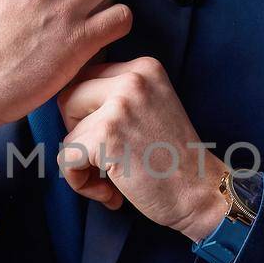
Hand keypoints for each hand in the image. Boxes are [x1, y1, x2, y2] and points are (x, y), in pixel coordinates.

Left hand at [56, 55, 231, 237]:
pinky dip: (80, 183)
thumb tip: (62, 100)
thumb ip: (115, 96)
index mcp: (143, 67)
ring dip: (83, 165)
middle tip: (107, 160)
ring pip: (67, 134)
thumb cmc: (173, 160)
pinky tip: (110, 194)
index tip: (111, 142)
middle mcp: (132, 78)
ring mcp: (119, 105)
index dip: (87, 116)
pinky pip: (66, 158)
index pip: (85, 79)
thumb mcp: (149, 108)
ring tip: (113, 181)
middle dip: (79, 135)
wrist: (201, 193)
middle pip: (68, 99)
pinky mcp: (106, 135)